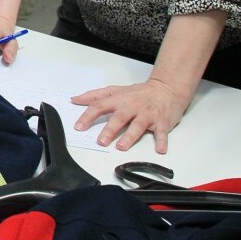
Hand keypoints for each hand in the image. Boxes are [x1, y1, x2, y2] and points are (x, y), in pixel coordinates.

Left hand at [71, 78, 189, 153]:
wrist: (166, 89)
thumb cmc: (138, 92)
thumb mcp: (115, 90)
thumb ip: (94, 96)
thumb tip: (74, 99)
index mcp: (119, 99)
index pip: (100, 106)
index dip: (88, 116)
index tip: (79, 127)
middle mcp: (132, 107)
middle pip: (119, 118)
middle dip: (109, 130)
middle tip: (101, 141)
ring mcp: (147, 115)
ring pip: (138, 126)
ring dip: (130, 137)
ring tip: (121, 146)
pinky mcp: (162, 122)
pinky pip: (162, 133)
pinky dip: (162, 141)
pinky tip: (160, 150)